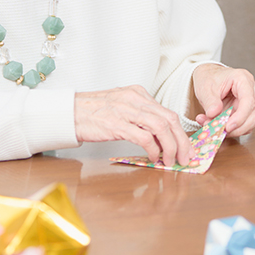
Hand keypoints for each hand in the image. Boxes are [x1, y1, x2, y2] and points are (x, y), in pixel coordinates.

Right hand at [74, 86, 191, 166]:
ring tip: (171, 160)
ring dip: (171, 146)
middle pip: (169, 119)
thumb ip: (140, 116)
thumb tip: (159, 137)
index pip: (167, 112)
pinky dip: (153, 149)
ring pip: (161, 127)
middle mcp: (135, 99)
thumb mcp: (121, 106)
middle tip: (186, 157)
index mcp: (138, 94)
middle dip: (182, 141)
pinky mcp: (117, 124)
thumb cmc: (93, 112)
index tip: (186, 146)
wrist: (68, 113)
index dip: (180, 132)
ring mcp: (126, 111)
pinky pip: (144, 137)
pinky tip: (154, 157)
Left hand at [192, 64, 254, 135]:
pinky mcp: (248, 110)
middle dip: (237, 127)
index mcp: (243, 79)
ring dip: (235, 130)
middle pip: (254, 114)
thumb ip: (210, 101)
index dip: (240, 117)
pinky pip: (246, 125)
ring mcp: (253, 100)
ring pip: (252, 122)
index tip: (228, 127)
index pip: (248, 101)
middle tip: (219, 131)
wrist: (210, 77)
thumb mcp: (205, 87)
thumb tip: (214, 114)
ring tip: (216, 127)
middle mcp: (252, 90)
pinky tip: (219, 126)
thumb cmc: (210, 78)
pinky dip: (233, 130)